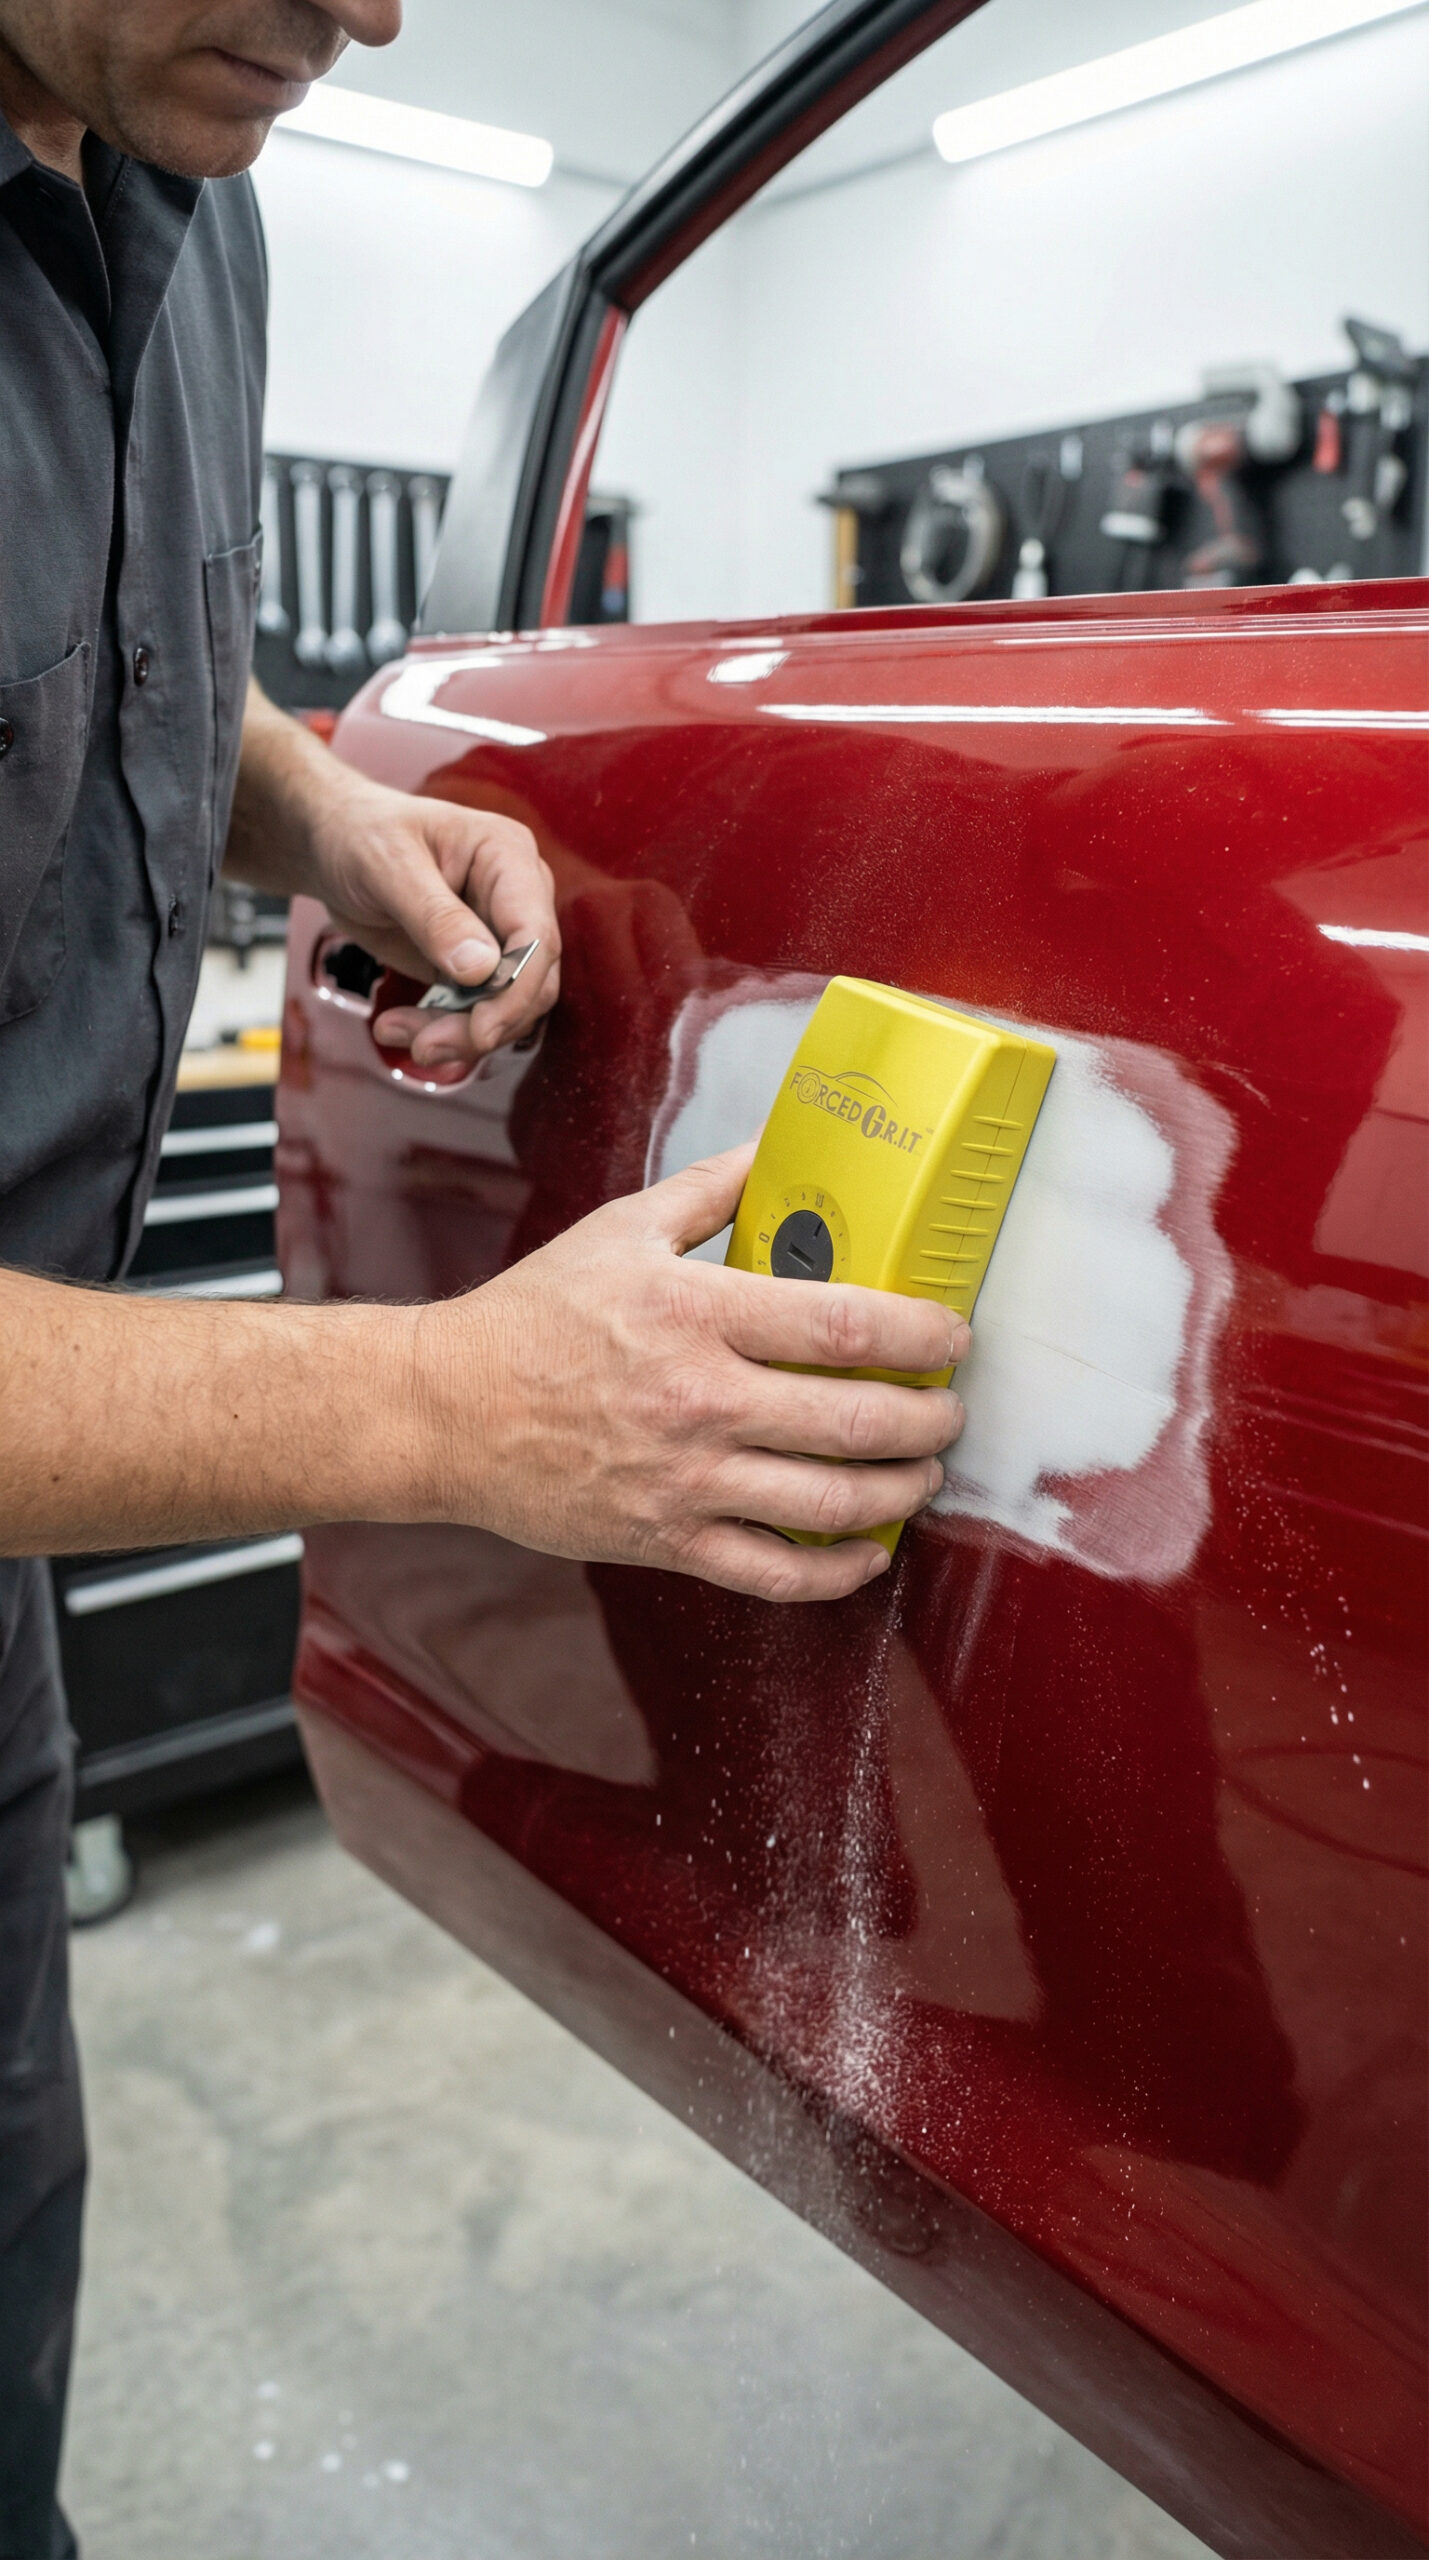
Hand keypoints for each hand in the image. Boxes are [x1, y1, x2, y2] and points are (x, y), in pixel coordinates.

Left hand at [308, 771, 559, 1065]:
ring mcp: (500, 935)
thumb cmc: (362, 836)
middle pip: (531, 982)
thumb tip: (482, 969)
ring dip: (457, 1035)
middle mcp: (517, 898)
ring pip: (506, 1008)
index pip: (536, 935)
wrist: (336, 847)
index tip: (480, 1030)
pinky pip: (475, 1013)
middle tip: (426, 1046)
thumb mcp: (388, 867)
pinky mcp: (476, 967)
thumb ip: (436, 916)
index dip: (516, 989)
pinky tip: (395, 1026)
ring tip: (395, 1032)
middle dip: (483, 1024)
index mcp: (508, 857)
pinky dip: (440, 1030)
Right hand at [418, 1143, 968, 1602]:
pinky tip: (867, 1551)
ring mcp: (685, 1479)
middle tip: (950, 1410)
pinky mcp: (666, 1540)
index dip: (920, 1334)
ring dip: (900, 1492)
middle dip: (929, 1420)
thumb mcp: (621, 1231)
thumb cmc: (533, 1318)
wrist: (447, 1411)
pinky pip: (774, 1573)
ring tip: (921, 1473)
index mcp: (695, 1313)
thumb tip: (777, 1146)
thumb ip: (710, 1189)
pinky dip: (838, 1571)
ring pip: (830, 1503)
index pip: (842, 1326)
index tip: (952, 1335)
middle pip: (856, 1421)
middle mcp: (700, 1400)